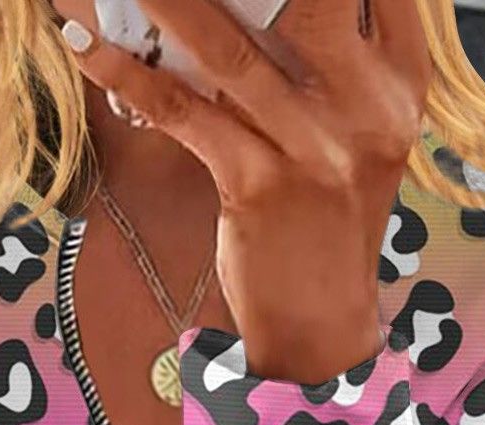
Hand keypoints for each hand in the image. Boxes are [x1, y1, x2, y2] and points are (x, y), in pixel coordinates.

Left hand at [61, 0, 430, 383]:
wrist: (322, 320)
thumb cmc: (328, 214)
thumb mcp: (360, 130)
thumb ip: (335, 56)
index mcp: (400, 82)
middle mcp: (366, 109)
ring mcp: (312, 149)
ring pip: (229, 48)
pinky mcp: (257, 187)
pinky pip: (184, 112)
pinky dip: (128, 75)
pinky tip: (84, 44)